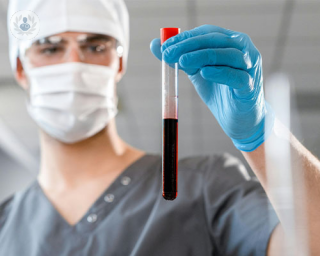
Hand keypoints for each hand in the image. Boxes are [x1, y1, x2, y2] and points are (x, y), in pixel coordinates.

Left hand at [150, 25, 274, 151]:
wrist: (237, 118)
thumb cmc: (219, 91)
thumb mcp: (196, 72)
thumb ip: (178, 57)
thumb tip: (155, 44)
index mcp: (230, 42)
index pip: (207, 32)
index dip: (185, 37)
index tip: (165, 46)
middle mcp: (243, 50)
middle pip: (215, 40)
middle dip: (189, 46)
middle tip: (168, 54)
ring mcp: (250, 67)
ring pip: (227, 55)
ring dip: (203, 56)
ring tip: (182, 62)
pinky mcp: (250, 87)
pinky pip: (237, 76)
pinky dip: (220, 73)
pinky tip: (204, 73)